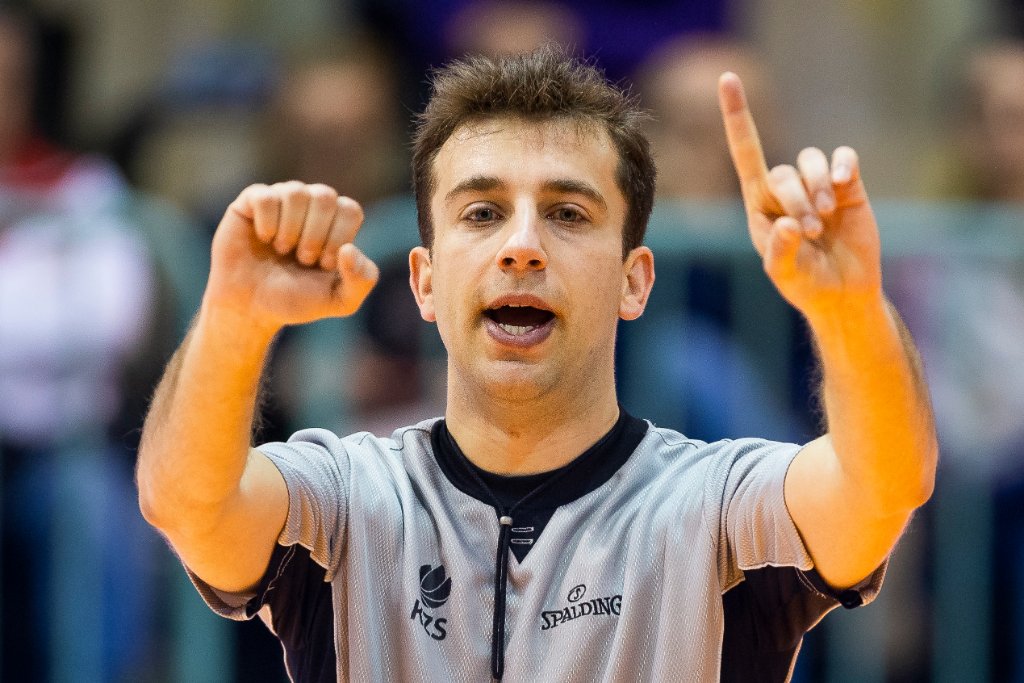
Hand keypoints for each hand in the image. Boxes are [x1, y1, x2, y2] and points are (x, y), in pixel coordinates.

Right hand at [204, 182, 378, 333]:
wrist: (252, 307)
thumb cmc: (296, 299)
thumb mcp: (340, 300)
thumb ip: (362, 279)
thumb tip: (349, 248)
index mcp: (336, 221)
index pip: (349, 210)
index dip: (337, 238)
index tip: (324, 263)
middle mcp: (310, 204)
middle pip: (324, 196)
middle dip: (314, 235)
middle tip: (302, 259)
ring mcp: (281, 200)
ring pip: (295, 192)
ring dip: (290, 229)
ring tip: (282, 250)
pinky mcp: (251, 202)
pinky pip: (265, 196)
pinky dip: (267, 222)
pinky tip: (264, 238)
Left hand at [718, 72, 882, 320]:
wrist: (844, 293)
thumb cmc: (806, 285)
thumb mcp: (785, 274)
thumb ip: (781, 251)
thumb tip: (786, 224)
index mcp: (759, 205)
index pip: (744, 154)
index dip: (737, 116)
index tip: (727, 78)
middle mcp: (784, 190)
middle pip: (782, 171)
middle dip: (795, 199)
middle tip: (810, 231)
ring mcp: (817, 185)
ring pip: (811, 160)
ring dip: (817, 187)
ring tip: (824, 219)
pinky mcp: (848, 186)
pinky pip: (843, 158)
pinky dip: (842, 166)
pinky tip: (844, 184)